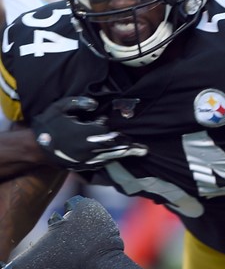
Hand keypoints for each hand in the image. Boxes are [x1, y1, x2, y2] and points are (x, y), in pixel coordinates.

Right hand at [32, 97, 146, 168]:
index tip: (115, 124)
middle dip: (129, 145)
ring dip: (125, 154)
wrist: (35, 146)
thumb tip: (96, 104)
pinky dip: (112, 160)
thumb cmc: (48, 124)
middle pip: (114, 146)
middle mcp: (87, 147)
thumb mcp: (60, 107)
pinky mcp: (82, 166)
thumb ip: (78, 103)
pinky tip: (120, 158)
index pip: (106, 130)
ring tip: (140, 153)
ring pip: (110, 156)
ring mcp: (85, 158)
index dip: (113, 127)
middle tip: (144, 148)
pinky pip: (101, 164)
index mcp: (84, 132)